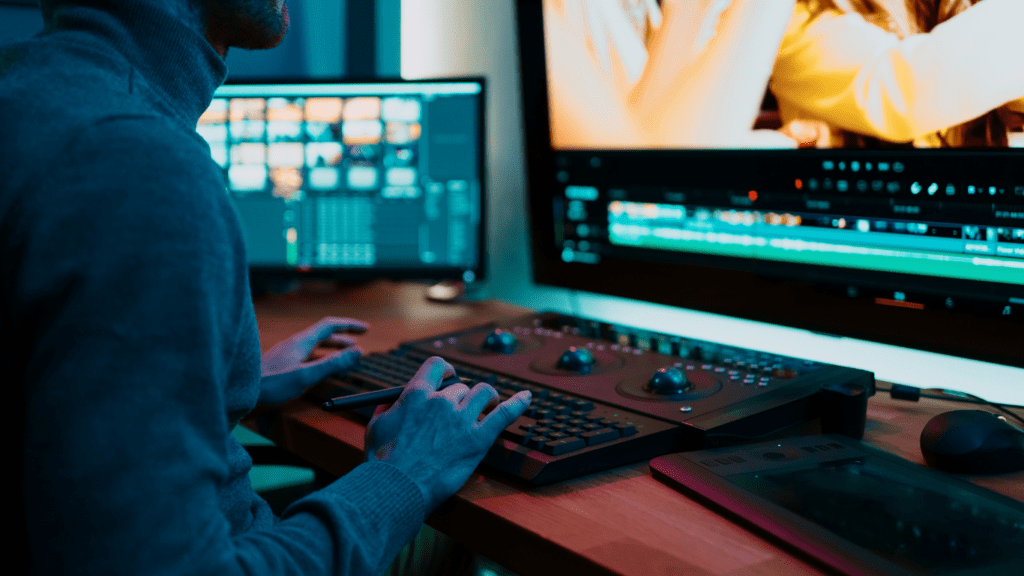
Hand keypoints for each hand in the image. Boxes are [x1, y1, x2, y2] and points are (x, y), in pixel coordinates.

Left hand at [259, 317, 366, 405]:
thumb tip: (358, 351)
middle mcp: (295, 344)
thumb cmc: (271, 384)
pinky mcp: (282, 365)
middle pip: (324, 336)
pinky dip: (321, 361)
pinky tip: (321, 371)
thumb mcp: (306, 375)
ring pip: (315, 348)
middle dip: (343, 340)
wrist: (240, 391)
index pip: (330, 325)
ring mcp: (287, 354)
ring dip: (332, 352)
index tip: (365, 329)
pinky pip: (307, 358)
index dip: (349, 325)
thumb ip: (333, 364)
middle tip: (358, 347)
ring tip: (345, 361)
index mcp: (302, 341)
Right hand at [365, 357, 531, 514]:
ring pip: (484, 394)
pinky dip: (517, 404)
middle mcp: (441, 401)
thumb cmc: (384, 463)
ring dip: (486, 399)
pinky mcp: (478, 440)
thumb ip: (386, 411)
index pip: (437, 367)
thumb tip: (390, 405)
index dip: (446, 371)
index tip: (449, 377)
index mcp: (417, 395)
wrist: (397, 489)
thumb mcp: (376, 428)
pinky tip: (527, 398)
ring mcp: (461, 420)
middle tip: (459, 414)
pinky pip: (504, 414)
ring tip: (487, 407)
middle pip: (460, 387)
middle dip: (460, 398)